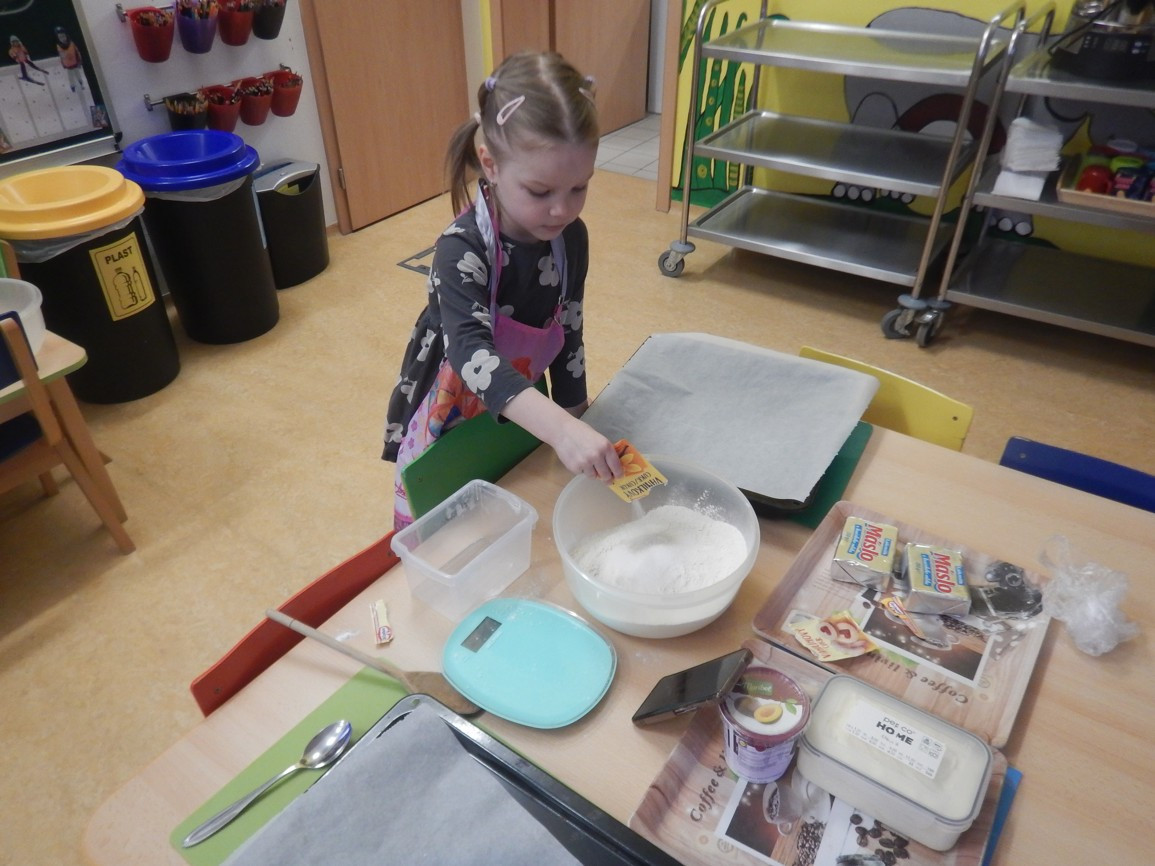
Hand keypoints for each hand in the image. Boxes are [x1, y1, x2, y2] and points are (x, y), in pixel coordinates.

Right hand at [500, 389, 621, 480]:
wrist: (559, 428)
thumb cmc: (580, 430)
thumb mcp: (596, 436)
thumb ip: (605, 450)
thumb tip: (616, 463)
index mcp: (604, 446)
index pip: (617, 466)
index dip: (619, 473)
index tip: (619, 476)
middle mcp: (596, 455)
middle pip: (606, 476)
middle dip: (606, 476)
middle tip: (606, 475)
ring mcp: (585, 463)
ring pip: (594, 476)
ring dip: (593, 473)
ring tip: (588, 462)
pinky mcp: (574, 468)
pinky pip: (583, 474)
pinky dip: (582, 470)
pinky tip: (578, 460)